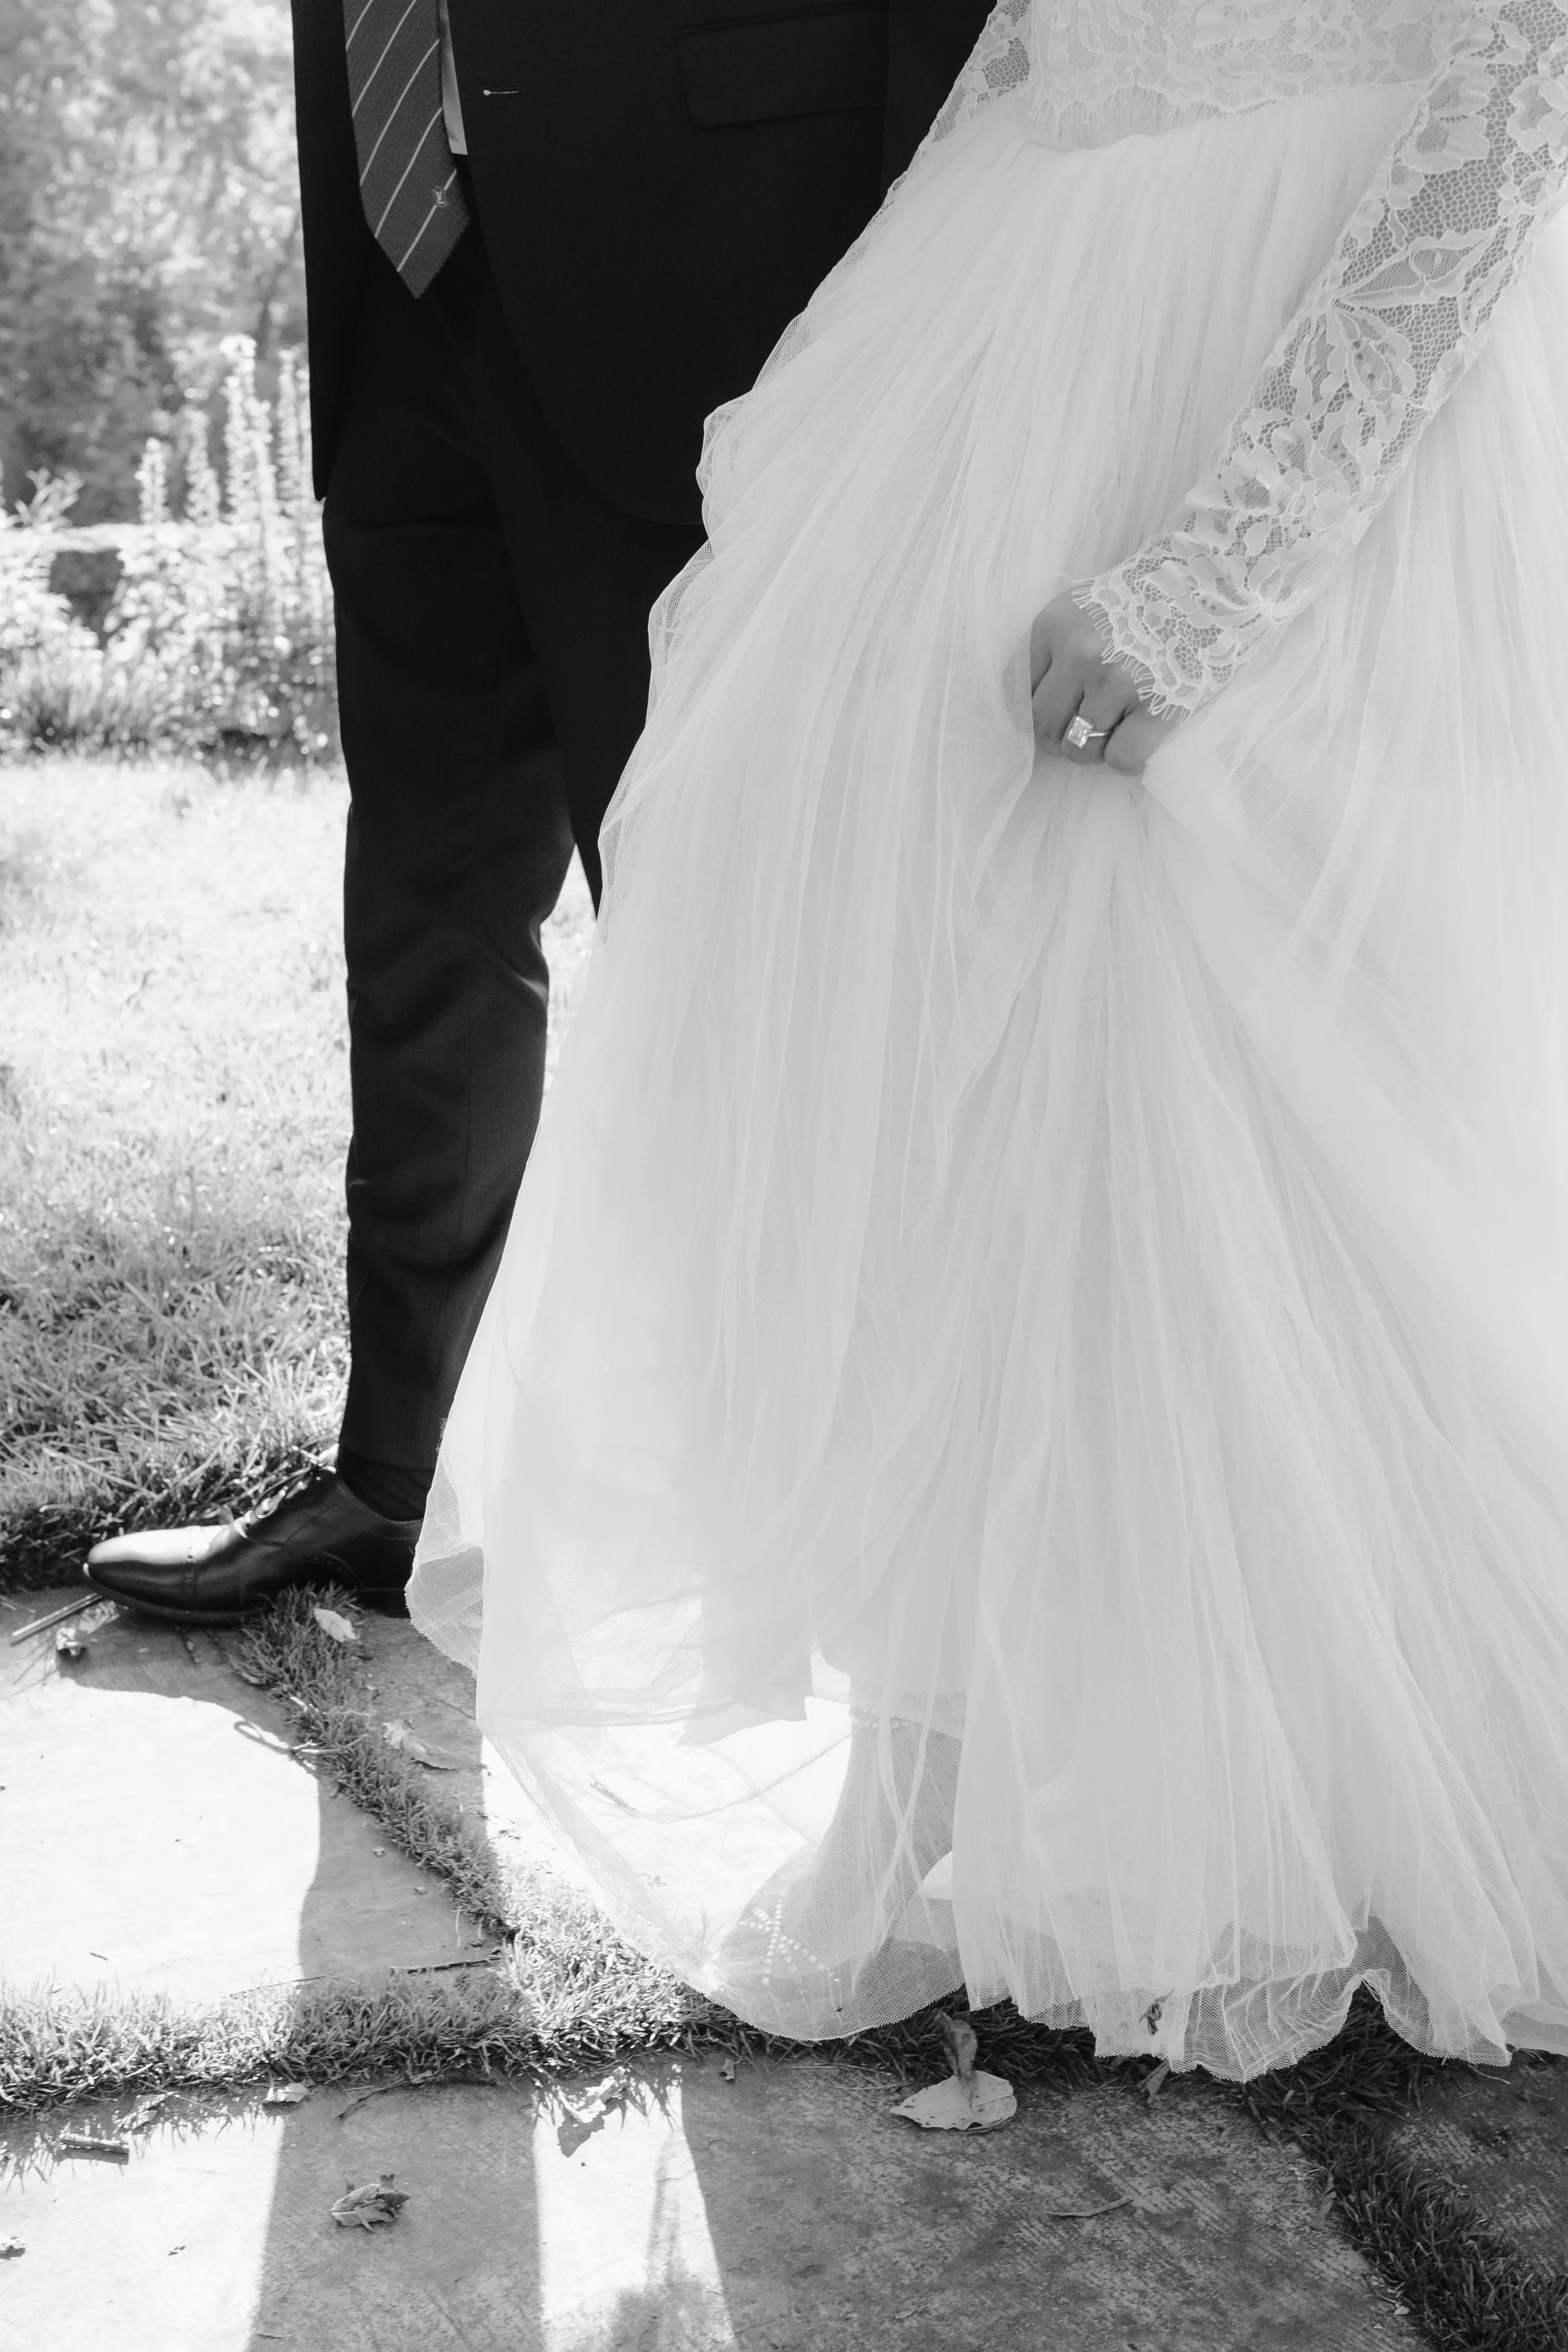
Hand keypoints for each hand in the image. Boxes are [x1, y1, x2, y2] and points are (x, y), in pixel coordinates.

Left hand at [1029, 590, 1177, 774]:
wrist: (1214, 580)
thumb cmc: (1148, 597)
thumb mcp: (1083, 606)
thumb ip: (1052, 649)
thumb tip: (1024, 707)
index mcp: (1055, 626)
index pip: (1020, 694)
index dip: (1039, 710)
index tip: (1061, 711)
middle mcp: (1081, 654)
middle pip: (1044, 729)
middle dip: (1060, 738)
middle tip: (1085, 728)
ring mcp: (1118, 682)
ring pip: (1079, 750)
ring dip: (1096, 750)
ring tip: (1118, 727)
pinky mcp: (1157, 706)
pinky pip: (1122, 759)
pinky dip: (1128, 761)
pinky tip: (1139, 743)